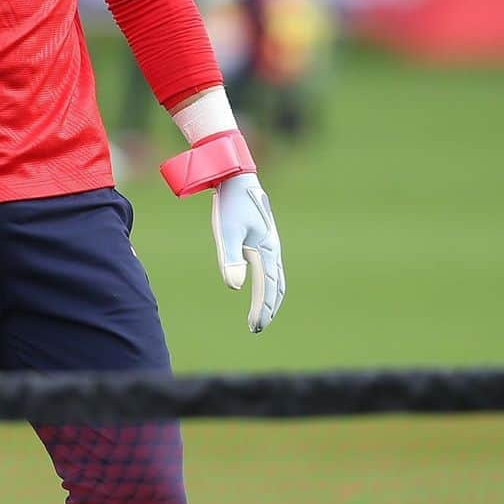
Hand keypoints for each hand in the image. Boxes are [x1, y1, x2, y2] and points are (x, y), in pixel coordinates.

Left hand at [211, 172, 284, 331]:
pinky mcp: (263, 236)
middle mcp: (272, 248)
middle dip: (269, 308)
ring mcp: (270, 242)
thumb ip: (230, 259)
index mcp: (267, 250)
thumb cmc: (230, 204)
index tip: (255, 327)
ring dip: (271, 297)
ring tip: (261, 313)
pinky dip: (270, 282)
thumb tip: (235, 287)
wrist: (237, 176)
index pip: (268, 288)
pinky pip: (271, 266)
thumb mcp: (226, 231)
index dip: (262, 309)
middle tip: (257, 327)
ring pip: (276, 276)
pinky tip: (261, 284)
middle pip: (277, 286)